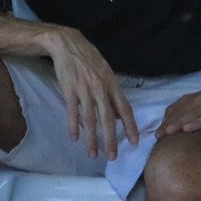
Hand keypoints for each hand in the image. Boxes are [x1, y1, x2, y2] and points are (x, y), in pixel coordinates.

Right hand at [43, 26, 139, 159]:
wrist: (66, 43)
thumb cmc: (88, 58)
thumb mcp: (105, 72)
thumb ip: (112, 92)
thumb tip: (117, 115)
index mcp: (112, 83)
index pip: (124, 108)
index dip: (130, 126)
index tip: (134, 142)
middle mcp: (100, 88)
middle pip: (107, 118)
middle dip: (110, 139)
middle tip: (112, 156)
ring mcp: (83, 89)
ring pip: (89, 119)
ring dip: (91, 138)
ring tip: (93, 154)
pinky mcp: (69, 89)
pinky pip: (72, 111)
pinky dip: (73, 126)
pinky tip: (74, 138)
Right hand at [157, 82, 200, 141]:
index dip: (193, 124)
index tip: (182, 130)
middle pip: (186, 114)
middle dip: (173, 124)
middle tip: (162, 134)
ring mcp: (195, 99)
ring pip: (179, 109)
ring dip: (168, 119)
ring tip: (159, 130)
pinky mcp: (191, 96)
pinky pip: (178, 103)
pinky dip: (170, 111)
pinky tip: (164, 119)